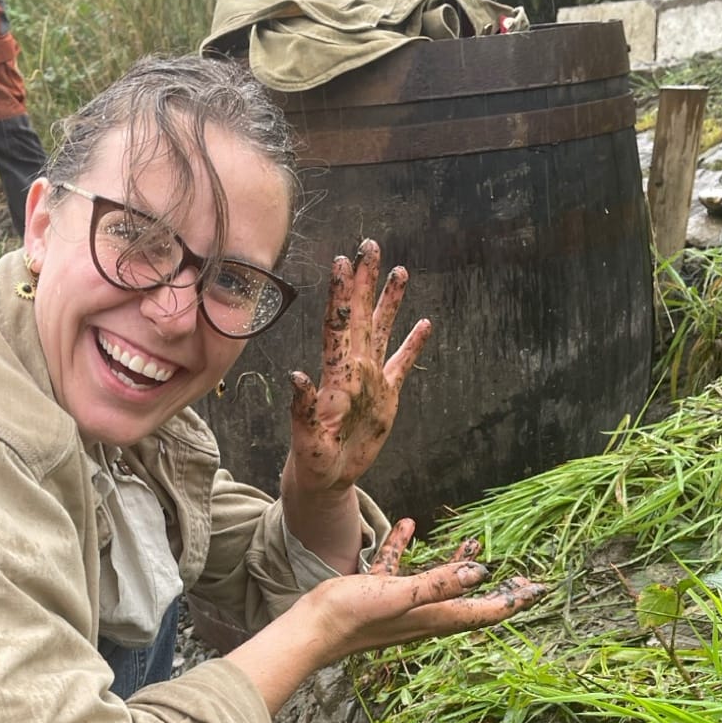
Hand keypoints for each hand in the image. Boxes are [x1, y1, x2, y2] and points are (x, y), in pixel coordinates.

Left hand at [287, 238, 429, 496]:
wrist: (326, 478)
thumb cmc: (312, 462)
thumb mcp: (306, 440)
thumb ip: (302, 408)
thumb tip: (297, 376)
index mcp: (335, 376)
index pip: (338, 326)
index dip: (340, 294)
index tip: (341, 262)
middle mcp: (353, 369)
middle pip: (360, 316)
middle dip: (364, 281)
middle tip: (369, 244)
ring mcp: (371, 380)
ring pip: (382, 331)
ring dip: (389, 301)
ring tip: (399, 270)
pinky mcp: (387, 396)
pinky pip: (402, 364)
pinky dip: (412, 345)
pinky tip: (424, 323)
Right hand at [310, 521, 545, 662]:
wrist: (310, 629)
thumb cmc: (351, 616)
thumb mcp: (398, 595)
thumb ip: (438, 584)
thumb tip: (480, 573)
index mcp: (434, 616)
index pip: (485, 611)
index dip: (514, 600)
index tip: (539, 589)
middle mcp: (423, 615)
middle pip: (471, 602)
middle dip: (499, 590)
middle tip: (524, 579)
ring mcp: (401, 606)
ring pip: (439, 584)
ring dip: (459, 565)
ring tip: (476, 544)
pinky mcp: (378, 596)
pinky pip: (401, 570)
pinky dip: (409, 549)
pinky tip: (408, 526)